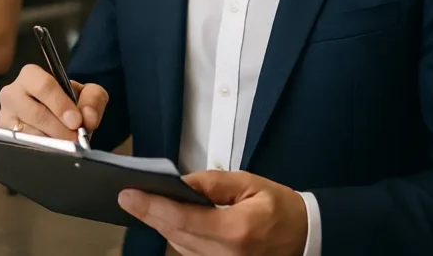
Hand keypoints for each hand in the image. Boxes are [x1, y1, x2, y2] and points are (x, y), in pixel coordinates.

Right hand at [0, 64, 107, 140]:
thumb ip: (93, 99)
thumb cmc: (68, 103)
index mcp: (30, 75)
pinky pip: (22, 146)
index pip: (43, 86)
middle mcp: (11, 93)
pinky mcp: (3, 137)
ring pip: (28, 133)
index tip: (76, 121)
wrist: (58, 119)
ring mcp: (4, 116)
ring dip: (51, 141)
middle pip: (35, 113)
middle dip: (59, 128)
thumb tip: (88, 118)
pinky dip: (41, 150)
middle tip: (75, 138)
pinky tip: (53, 150)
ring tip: (67, 145)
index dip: (61, 105)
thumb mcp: (86, 94)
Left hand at [118, 170, 308, 255]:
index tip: (128, 195)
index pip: (182, 218)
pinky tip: (169, 218)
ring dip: (162, 225)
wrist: (304, 237)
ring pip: (178, 246)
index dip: (152, 206)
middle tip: (129, 195)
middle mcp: (226, 255)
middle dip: (151, 214)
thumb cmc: (280, 209)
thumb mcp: (250, 184)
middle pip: (175, 234)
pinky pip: (188, 253)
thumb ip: (212, 182)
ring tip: (146, 203)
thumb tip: (180, 182)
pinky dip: (176, 235)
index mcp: (236, 231)